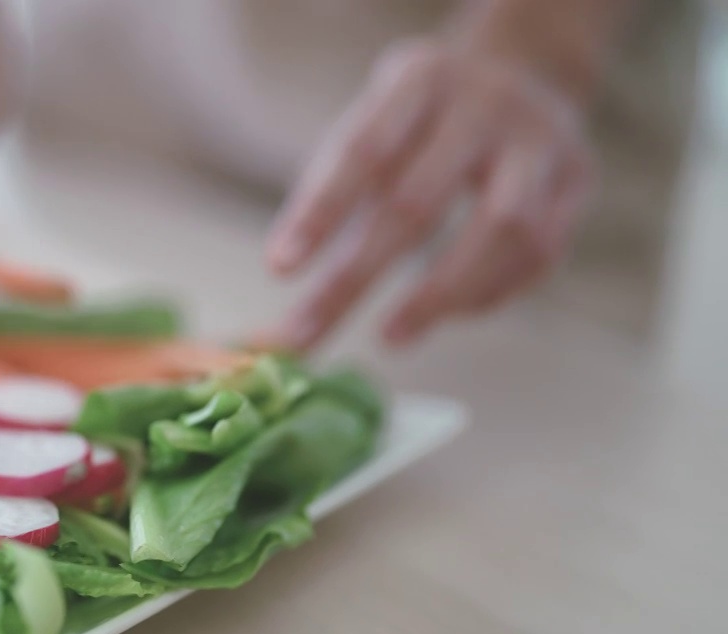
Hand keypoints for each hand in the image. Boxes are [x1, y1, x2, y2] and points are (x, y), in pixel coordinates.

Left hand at [265, 38, 592, 348]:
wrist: (526, 72)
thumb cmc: (420, 122)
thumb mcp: (370, 127)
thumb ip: (329, 192)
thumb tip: (284, 271)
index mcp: (421, 79)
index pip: (364, 150)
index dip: (321, 212)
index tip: (279, 270)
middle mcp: (487, 104)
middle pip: (419, 201)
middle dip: (355, 278)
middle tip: (308, 335)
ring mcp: (541, 141)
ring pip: (503, 230)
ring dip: (441, 295)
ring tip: (390, 336)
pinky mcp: (577, 180)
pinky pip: (538, 253)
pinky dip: (487, 293)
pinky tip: (445, 314)